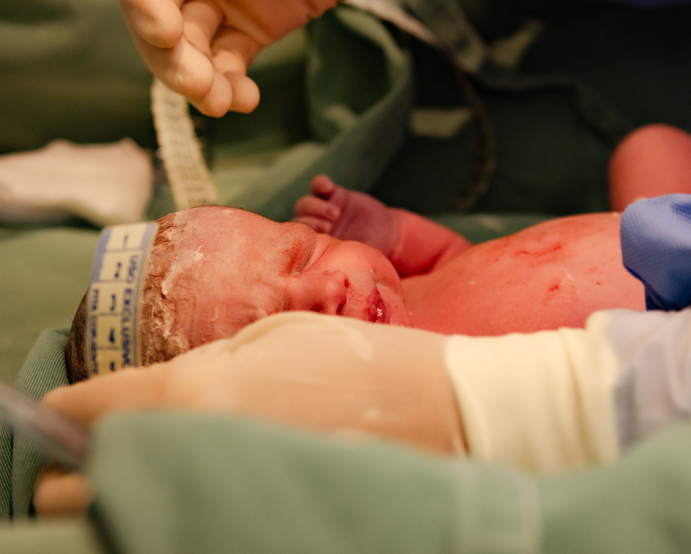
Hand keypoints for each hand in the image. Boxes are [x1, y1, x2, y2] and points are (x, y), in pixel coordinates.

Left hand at [39, 315, 463, 498]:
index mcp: (196, 390)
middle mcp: (193, 453)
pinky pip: (186, 529)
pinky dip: (185, 511)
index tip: (82, 412)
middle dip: (88, 466)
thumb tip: (153, 393)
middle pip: (72, 487)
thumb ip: (201, 363)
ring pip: (123, 517)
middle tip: (123, 449)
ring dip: (131, 494)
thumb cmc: (368, 362)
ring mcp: (221, 505)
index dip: (70, 411)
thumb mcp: (279, 335)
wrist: (447, 412)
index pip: (74, 414)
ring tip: (175, 468)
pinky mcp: (250, 529)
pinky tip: (220, 485)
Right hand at [110, 0, 505, 115]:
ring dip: (196, 75)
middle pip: (156, 5)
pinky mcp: (262, 18)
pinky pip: (230, 56)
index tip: (167, 34)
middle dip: (168, 51)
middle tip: (200, 86)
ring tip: (224, 102)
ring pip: (189, 40)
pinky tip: (244, 99)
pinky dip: (229, 80)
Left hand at [293, 174, 398, 253]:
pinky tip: (329, 189)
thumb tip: (333, 278)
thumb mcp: (356, 259)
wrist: (387, 235)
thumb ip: (342, 261)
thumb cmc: (371, 252)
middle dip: (311, 220)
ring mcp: (322, 209)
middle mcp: (316, 226)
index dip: (306, 235)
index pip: (297, 240)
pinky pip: (318, 185)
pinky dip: (320, 184)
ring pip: (305, 203)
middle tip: (329, 226)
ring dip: (317, 206)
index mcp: (316, 245)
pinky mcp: (333, 194)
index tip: (325, 234)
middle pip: (299, 219)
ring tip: (336, 213)